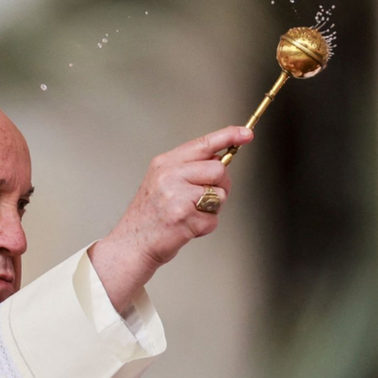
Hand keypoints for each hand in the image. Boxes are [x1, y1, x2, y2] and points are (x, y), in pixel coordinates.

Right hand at [89, 126, 253, 311]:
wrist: (131, 243)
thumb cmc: (149, 215)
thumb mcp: (161, 181)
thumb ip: (188, 168)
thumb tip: (220, 159)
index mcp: (164, 164)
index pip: (202, 144)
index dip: (228, 136)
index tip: (246, 134)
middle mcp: (169, 175)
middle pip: (217, 169)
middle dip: (220, 185)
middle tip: (204, 198)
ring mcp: (176, 195)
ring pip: (219, 194)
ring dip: (211, 208)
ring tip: (189, 214)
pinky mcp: (184, 216)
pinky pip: (213, 218)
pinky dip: (205, 226)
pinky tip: (186, 227)